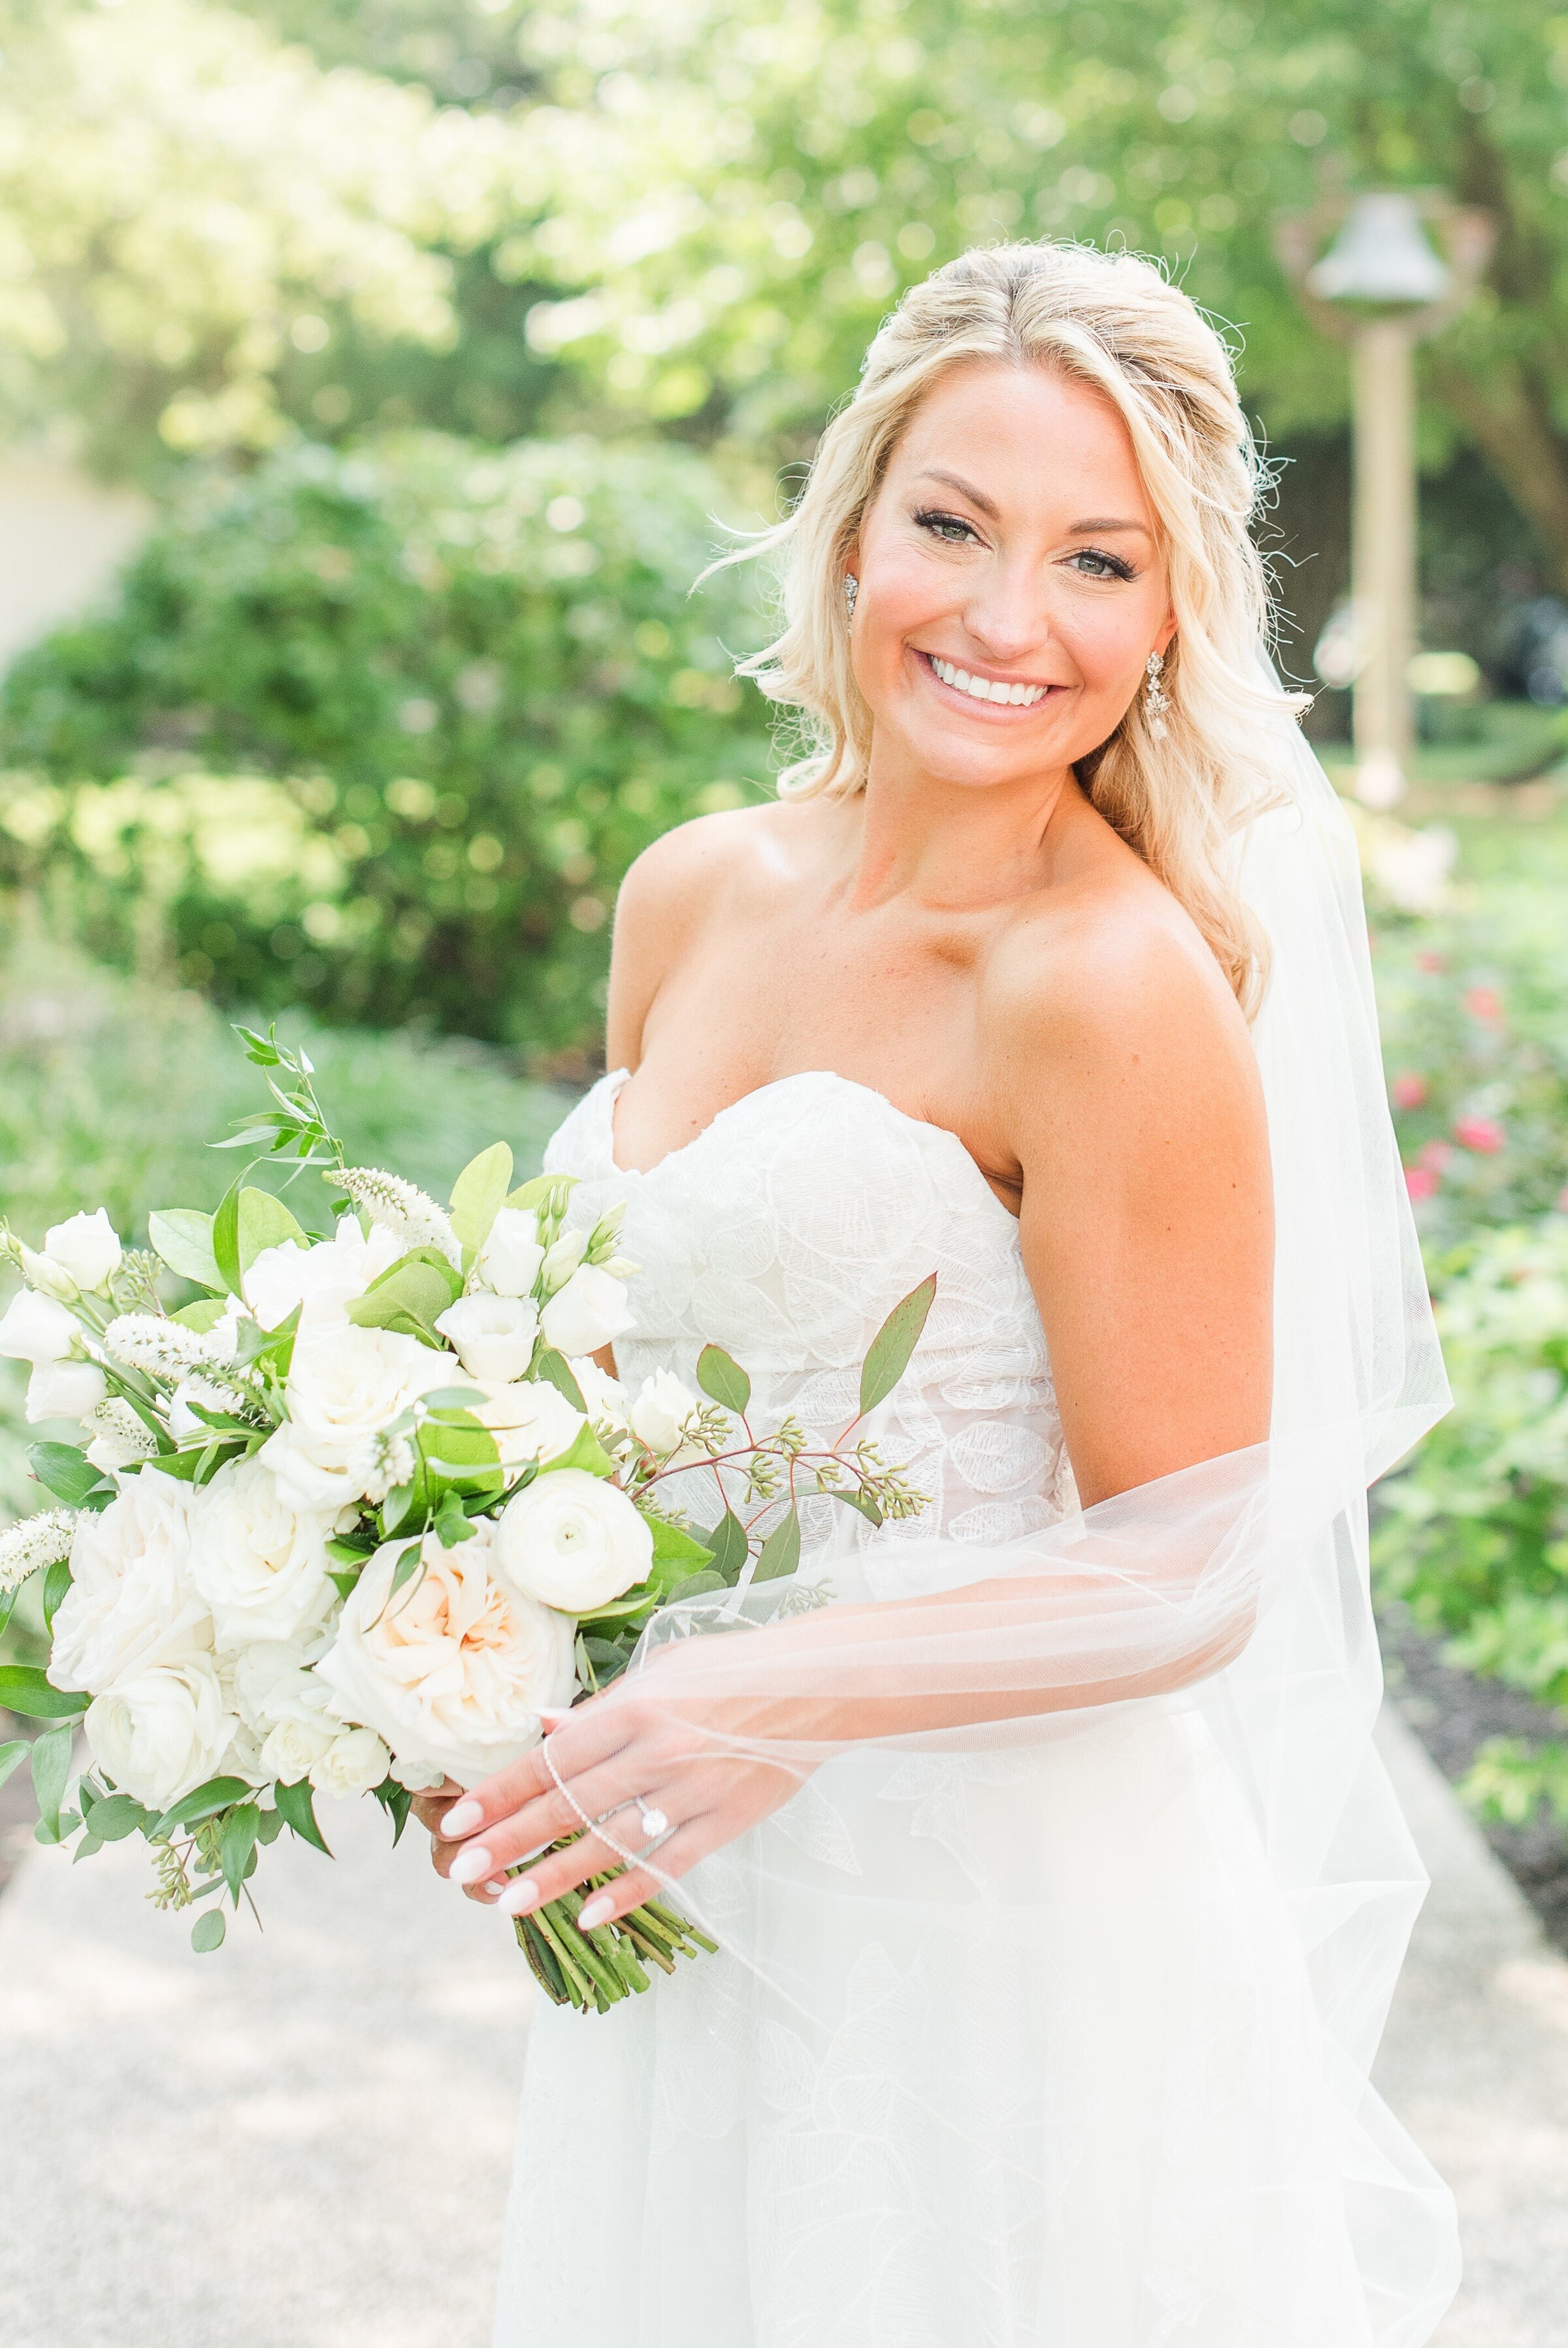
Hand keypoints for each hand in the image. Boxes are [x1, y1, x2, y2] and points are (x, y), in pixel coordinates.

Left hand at [432, 1686, 810, 1931]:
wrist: (817, 1682)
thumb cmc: (732, 1669)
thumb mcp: (661, 1669)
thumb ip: (600, 1707)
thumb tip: (542, 1725)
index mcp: (635, 1707)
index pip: (552, 1757)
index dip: (501, 1790)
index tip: (457, 1819)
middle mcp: (657, 1750)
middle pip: (570, 1802)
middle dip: (509, 1839)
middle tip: (460, 1870)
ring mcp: (693, 1788)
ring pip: (612, 1841)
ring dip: (555, 1874)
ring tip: (506, 1903)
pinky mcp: (728, 1819)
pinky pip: (671, 1863)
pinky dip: (629, 1890)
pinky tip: (590, 1915)